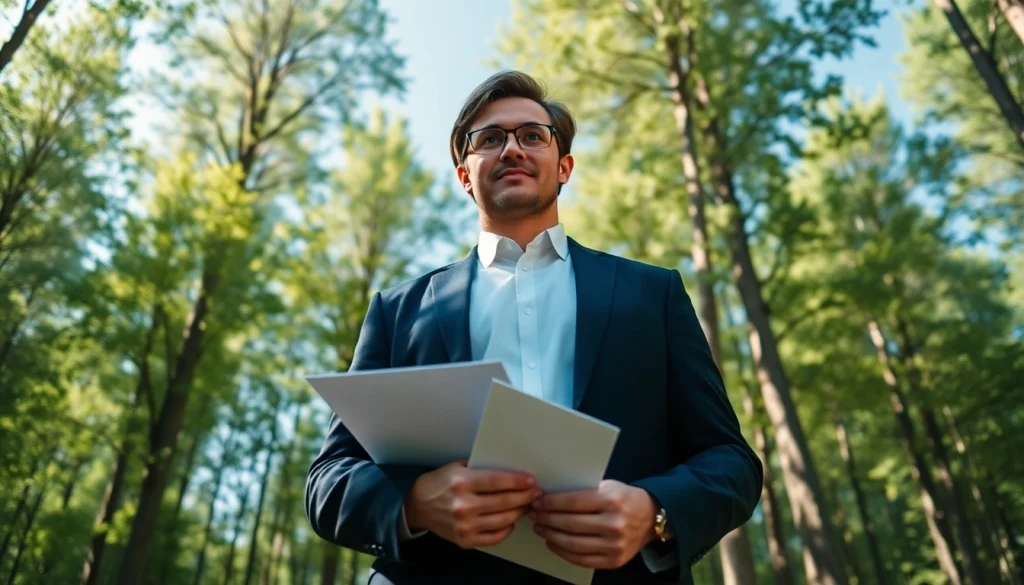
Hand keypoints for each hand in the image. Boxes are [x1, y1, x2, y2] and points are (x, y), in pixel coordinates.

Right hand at [404, 461, 540, 548]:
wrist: (419, 506)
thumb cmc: (441, 483)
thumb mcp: (458, 467)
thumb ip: (482, 469)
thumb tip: (512, 471)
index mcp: (462, 482)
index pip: (498, 482)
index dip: (518, 482)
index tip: (531, 481)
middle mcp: (464, 505)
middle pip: (505, 501)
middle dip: (525, 497)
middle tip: (536, 493)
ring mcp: (465, 525)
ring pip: (504, 520)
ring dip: (520, 512)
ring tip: (527, 505)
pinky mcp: (465, 540)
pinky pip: (494, 537)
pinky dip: (507, 529)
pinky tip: (510, 520)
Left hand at [530, 479, 658, 569]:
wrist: (651, 517)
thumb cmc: (625, 499)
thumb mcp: (608, 486)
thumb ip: (584, 492)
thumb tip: (550, 497)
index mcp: (611, 500)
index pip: (572, 502)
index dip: (551, 503)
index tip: (538, 502)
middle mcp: (614, 524)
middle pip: (570, 524)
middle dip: (547, 519)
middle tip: (535, 515)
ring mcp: (614, 545)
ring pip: (572, 544)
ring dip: (551, 536)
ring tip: (541, 528)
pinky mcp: (614, 560)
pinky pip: (581, 559)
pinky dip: (563, 552)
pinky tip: (553, 543)